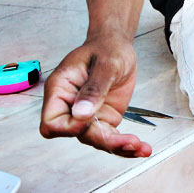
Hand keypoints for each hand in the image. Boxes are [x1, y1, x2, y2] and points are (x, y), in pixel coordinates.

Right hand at [39, 36, 151, 157]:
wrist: (117, 45)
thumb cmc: (106, 48)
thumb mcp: (105, 64)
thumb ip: (93, 88)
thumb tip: (81, 114)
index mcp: (60, 91)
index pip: (52, 123)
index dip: (70, 126)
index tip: (90, 117)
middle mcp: (71, 107)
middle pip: (78, 135)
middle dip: (105, 141)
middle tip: (131, 142)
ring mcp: (88, 115)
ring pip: (97, 140)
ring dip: (118, 146)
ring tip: (142, 148)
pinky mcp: (104, 118)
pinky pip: (111, 136)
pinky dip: (125, 144)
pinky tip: (142, 148)